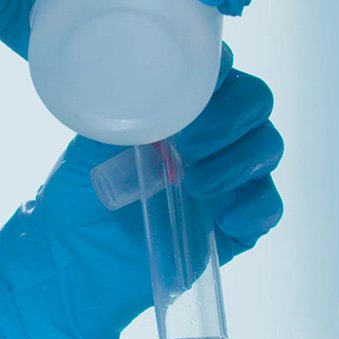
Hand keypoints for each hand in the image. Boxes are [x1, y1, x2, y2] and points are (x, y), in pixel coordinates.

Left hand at [0, 46, 282, 338]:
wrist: (71, 266)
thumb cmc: (77, 198)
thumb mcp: (87, 148)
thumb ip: (119, 115)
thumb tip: (137, 85)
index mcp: (178, 110)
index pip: (220, 72)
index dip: (218, 72)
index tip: (192, 92)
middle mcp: (209, 139)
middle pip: (255, 103)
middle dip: (231, 116)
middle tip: (191, 144)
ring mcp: (226, 181)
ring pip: (267, 148)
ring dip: (239, 160)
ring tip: (195, 184)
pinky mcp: (233, 226)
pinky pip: (267, 208)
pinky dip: (255, 207)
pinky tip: (223, 216)